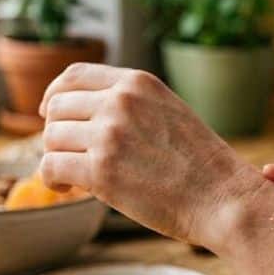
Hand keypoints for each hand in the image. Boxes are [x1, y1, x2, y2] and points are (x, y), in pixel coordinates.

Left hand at [38, 63, 259, 245]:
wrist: (223, 199)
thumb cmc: (201, 165)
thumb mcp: (170, 113)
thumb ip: (131, 106)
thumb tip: (83, 115)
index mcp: (138, 83)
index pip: (75, 75)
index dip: (55, 94)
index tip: (51, 114)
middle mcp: (120, 101)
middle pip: (58, 108)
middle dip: (58, 134)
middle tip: (71, 156)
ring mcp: (109, 134)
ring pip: (51, 138)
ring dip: (57, 158)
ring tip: (74, 176)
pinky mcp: (101, 170)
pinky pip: (50, 167)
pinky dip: (51, 179)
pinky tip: (67, 188)